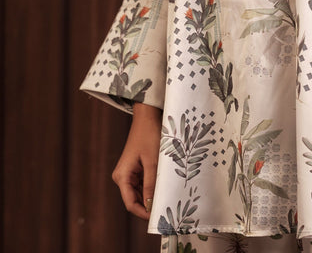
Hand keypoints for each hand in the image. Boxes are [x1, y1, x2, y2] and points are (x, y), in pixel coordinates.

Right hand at [112, 103, 161, 219]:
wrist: (147, 116)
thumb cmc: (149, 135)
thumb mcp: (152, 161)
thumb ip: (151, 184)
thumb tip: (151, 206)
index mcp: (122, 176)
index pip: (131, 204)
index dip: (144, 213)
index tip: (159, 218)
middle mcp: (122, 177)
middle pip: (135, 199)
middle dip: (149, 205)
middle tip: (166, 208)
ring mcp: (128, 173)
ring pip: (140, 192)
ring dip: (152, 195)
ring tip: (166, 197)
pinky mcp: (134, 169)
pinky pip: (143, 183)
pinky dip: (152, 187)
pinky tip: (163, 187)